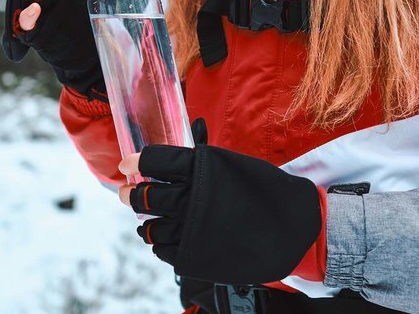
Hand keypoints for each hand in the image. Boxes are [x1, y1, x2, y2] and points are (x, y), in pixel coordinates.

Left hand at [117, 119, 320, 284]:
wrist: (292, 229)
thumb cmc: (265, 191)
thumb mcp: (232, 164)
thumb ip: (199, 162)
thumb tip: (170, 161)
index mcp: (201, 168)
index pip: (154, 161)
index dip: (136, 161)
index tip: (126, 164)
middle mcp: (191, 198)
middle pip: (145, 195)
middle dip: (131, 193)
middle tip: (126, 192)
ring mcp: (190, 229)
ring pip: (150, 226)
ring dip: (144, 221)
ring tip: (144, 219)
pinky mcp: (193, 256)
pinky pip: (162, 248)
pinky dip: (159, 241)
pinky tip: (164, 236)